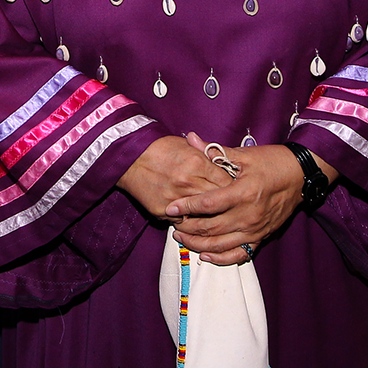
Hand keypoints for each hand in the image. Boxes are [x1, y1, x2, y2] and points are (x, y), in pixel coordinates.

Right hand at [116, 135, 230, 218]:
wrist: (129, 158)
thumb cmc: (158, 148)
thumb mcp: (187, 146)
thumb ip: (207, 156)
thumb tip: (226, 165)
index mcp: (197, 164)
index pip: (226, 182)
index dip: (234, 187)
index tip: (238, 189)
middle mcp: (188, 183)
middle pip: (217, 201)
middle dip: (227, 204)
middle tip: (232, 205)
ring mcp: (175, 199)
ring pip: (203, 216)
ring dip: (211, 216)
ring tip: (218, 216)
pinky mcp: (163, 211)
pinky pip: (184, 222)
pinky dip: (191, 220)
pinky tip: (195, 217)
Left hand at [165, 140, 308, 265]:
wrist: (301, 175)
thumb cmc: (272, 162)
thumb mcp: (244, 155)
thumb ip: (215, 151)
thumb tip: (190, 138)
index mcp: (243, 192)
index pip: (208, 204)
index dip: (186, 207)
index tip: (170, 208)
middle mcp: (249, 214)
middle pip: (211, 228)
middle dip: (187, 228)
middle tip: (172, 224)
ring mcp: (256, 229)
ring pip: (220, 244)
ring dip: (197, 244)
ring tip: (181, 238)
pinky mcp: (261, 237)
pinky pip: (239, 254)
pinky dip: (220, 258)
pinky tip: (205, 255)